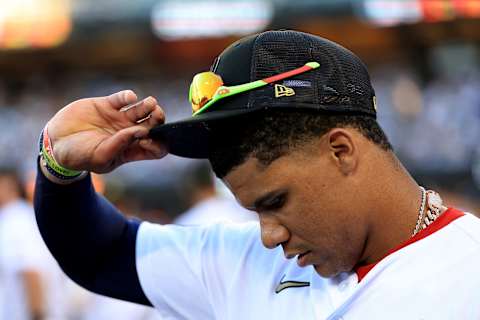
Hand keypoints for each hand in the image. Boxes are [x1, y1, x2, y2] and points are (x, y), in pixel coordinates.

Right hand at [46, 90, 166, 173]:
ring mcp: (119, 118)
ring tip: (150, 103)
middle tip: (156, 115)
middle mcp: (129, 133)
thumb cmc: (79, 156)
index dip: (159, 144)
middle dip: (159, 120)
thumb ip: (121, 145)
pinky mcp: (107, 105)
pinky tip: (128, 98)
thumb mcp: (101, 156)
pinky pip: (124, 98)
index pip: (155, 148)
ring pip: (143, 109)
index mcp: (131, 150)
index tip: (151, 140)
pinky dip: (128, 96)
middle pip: (154, 125)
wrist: (56, 142)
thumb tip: (141, 131)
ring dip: (149, 105)